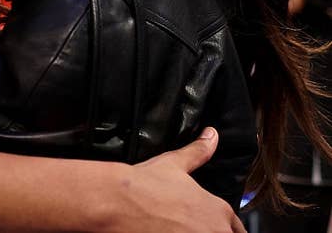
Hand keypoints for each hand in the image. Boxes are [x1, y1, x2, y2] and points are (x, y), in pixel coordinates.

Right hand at [108, 128, 245, 232]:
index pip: (237, 228)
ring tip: (175, 229)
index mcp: (217, 209)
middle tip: (187, 226)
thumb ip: (198, 152)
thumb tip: (212, 135)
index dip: (225, 227)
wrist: (119, 202)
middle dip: (212, 232)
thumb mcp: (175, 163)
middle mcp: (214, 231)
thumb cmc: (145, 185)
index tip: (209, 225)